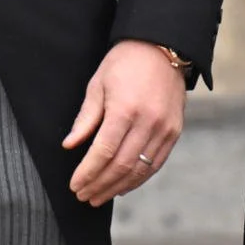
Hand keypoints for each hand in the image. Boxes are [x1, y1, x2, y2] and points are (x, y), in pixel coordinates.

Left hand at [62, 39, 184, 204]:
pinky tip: (123, 186)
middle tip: (84, 196)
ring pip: (140, 170)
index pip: (103, 152)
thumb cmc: (124, 63)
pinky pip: (156, 163)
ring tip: (99, 196)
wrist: (161, 48)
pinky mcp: (174, 131)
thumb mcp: (98, 84)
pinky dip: (138, 179)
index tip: (74, 185)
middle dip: (100, 184)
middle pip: (121, 165)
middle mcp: (148, 122)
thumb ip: (86, 118)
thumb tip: (69, 145)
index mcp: (125, 110)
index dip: (87, 172)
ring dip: (117, 187)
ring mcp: (164, 129)